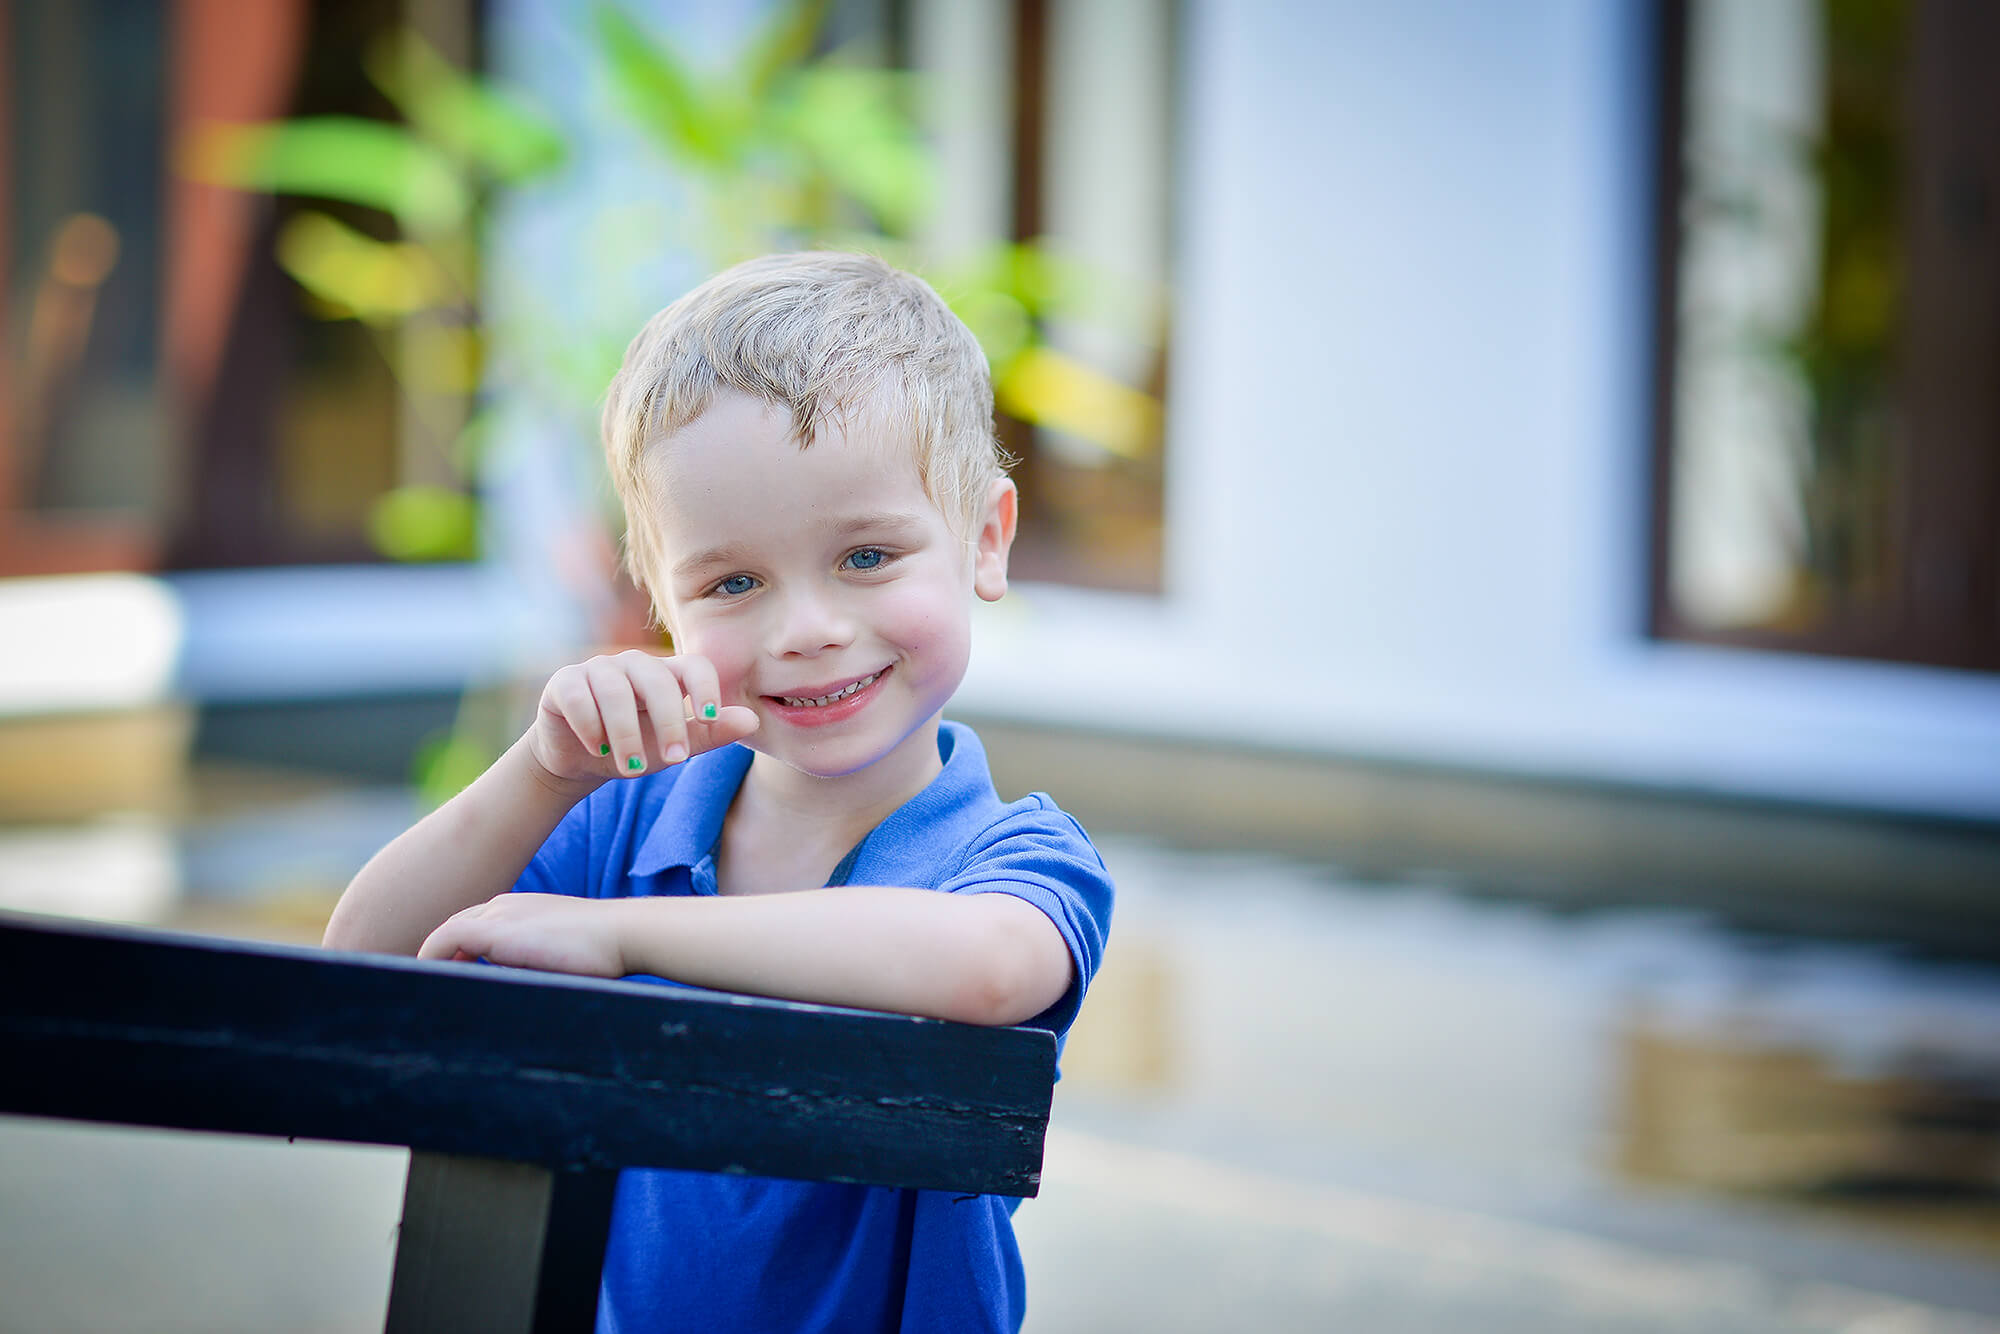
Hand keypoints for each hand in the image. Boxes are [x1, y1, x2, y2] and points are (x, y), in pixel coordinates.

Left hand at [418, 892, 633, 976]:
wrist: (623, 933)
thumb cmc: (604, 951)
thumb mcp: (560, 953)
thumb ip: (533, 963)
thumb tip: (515, 988)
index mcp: (520, 909)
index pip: (473, 928)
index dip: (457, 954)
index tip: (452, 981)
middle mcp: (504, 906)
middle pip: (455, 929)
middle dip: (440, 958)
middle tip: (430, 992)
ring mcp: (498, 915)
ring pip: (447, 933)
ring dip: (434, 961)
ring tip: (426, 993)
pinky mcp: (495, 931)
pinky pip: (444, 940)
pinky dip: (430, 957)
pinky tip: (428, 984)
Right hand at [528, 649, 758, 786]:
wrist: (580, 759)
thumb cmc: (636, 746)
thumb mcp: (675, 745)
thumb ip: (710, 733)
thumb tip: (752, 721)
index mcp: (667, 674)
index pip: (694, 665)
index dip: (705, 688)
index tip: (708, 719)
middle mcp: (633, 665)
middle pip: (656, 679)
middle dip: (668, 721)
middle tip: (673, 760)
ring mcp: (597, 670)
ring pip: (615, 690)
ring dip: (626, 733)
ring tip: (632, 768)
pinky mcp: (564, 683)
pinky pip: (578, 695)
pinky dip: (589, 724)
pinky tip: (596, 747)